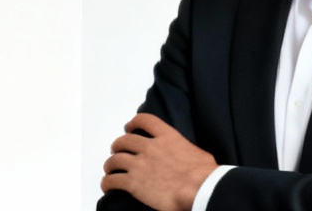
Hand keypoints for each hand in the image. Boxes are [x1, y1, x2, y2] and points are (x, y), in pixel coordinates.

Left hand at [101, 113, 216, 210]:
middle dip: (118, 146)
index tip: (129, 128)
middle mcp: (150, 148)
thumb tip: (188, 157)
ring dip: (110, 165)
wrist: (199, 190)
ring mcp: (140, 165)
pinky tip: (108, 186)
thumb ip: (185, 151)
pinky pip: (112, 180)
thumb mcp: (198, 154)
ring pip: (114, 160)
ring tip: (110, 170)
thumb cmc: (204, 174)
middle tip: (118, 152)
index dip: (133, 123)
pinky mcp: (133, 183)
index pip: (145, 121)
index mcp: (168, 137)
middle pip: (124, 141)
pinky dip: (107, 183)